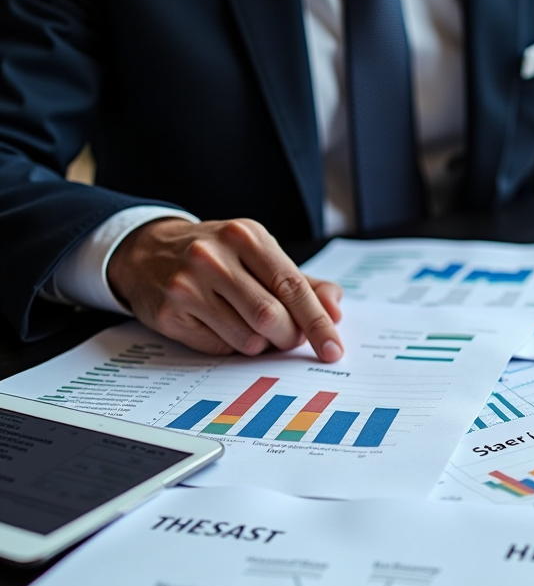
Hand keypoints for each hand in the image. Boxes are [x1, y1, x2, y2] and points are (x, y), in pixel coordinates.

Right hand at [107, 218, 342, 360]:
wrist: (145, 251)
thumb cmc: (216, 255)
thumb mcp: (258, 254)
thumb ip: (302, 282)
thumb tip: (335, 308)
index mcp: (246, 236)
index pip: (292, 286)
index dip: (318, 323)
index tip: (333, 349)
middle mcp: (214, 257)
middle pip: (272, 317)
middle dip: (289, 337)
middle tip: (288, 337)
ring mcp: (187, 285)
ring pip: (248, 338)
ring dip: (260, 343)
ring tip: (248, 324)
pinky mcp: (170, 314)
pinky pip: (219, 348)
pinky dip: (232, 346)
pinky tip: (221, 325)